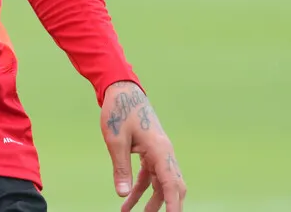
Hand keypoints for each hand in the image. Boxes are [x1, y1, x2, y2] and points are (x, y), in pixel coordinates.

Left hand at [101, 81, 186, 211]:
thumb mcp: (116, 141)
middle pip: (173, 187)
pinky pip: (149, 177)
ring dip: (150, 202)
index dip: (173, 205)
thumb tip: (122, 194)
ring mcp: (158, 153)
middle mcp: (164, 153)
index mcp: (160, 150)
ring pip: (160, 184)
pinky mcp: (150, 153)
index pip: (171, 184)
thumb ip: (120, 168)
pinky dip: (140, 190)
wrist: (121, 91)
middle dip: (168, 206)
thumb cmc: (119, 112)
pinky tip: (127, 203)